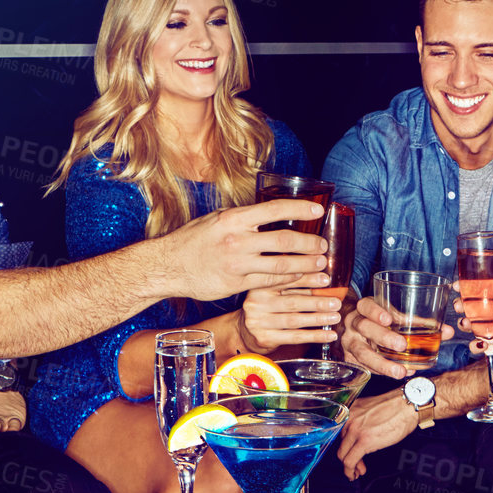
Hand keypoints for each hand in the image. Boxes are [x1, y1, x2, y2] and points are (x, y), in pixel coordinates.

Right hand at [158, 200, 326, 303]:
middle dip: (310, 244)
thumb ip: (244, 217)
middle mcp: (237, 240)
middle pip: (284, 240)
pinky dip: (288, 281)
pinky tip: (299, 279)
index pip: (274, 209)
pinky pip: (269, 283)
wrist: (168, 266)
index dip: (300, 209)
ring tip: (320, 265)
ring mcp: (237, 264)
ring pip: (281, 265)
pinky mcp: (236, 284)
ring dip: (305, 266)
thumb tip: (273, 213)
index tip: (318, 210)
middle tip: (324, 246)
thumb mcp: (217, 218)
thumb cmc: (193, 239)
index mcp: (233, 218)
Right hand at [237, 275, 342, 352]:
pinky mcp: (264, 338)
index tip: (326, 279)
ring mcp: (258, 321)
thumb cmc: (267, 307)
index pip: (286, 280)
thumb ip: (294, 283)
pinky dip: (314, 336)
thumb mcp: (275, 291)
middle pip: (292, 301)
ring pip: (294, 320)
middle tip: (336, 302)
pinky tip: (329, 334)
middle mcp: (256, 302)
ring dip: (318, 318)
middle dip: (317, 301)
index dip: (307, 279)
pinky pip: (294, 337)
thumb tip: (324, 275)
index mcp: (260, 285)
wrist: (245, 331)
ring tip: (335, 317)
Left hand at [337, 388, 418, 479]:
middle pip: (341, 445)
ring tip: (357, 472)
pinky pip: (350, 461)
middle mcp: (349, 419)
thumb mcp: (370, 410)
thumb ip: (361, 421)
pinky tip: (354, 474)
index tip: (351, 452)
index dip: (346, 446)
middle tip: (356, 465)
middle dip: (347, 458)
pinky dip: (349, 471)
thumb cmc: (395, 406)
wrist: (407, 405)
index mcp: (350, 411)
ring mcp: (355, 430)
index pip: (341, 434)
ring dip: (349, 467)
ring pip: (343, 455)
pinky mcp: (364, 441)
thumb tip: (359, 435)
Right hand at [340, 295, 453, 379]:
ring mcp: (350, 342)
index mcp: (364, 307)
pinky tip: (399, 373)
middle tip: (402, 345)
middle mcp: (354, 324)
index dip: (376, 312)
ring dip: (383, 363)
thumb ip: (419, 322)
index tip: (389, 319)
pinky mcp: (351, 359)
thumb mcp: (393, 314)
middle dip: (384, 337)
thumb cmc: (379, 319)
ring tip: (401, 371)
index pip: (366, 306)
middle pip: (365, 328)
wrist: (353, 328)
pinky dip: (383, 372)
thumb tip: (448, 332)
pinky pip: (365, 367)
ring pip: (362, 353)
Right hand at [460, 282, 492, 362]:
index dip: (473, 287)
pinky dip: (477, 345)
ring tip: (466, 324)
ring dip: (468, 324)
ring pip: (478, 325)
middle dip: (466, 305)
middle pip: (479, 306)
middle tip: (459, 307)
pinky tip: (478, 344)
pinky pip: (485, 344)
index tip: (459, 286)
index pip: (490, 288)